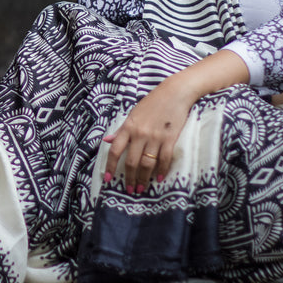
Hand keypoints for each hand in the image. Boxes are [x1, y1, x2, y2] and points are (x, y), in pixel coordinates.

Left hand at [102, 77, 196, 193]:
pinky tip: (158, 178)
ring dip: (144, 178)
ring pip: (147, 163)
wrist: (175, 93)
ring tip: (142, 188)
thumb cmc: (153, 102)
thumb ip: (121, 130)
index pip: (115, 150)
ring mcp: (155, 137)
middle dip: (130, 178)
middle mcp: (139, 134)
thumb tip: (108, 141)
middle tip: (130, 190)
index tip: (108, 179)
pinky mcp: (169, 139)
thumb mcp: (133, 114)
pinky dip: (161, 171)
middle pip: (131, 162)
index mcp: (128, 127)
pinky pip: (164, 159)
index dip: (111, 166)